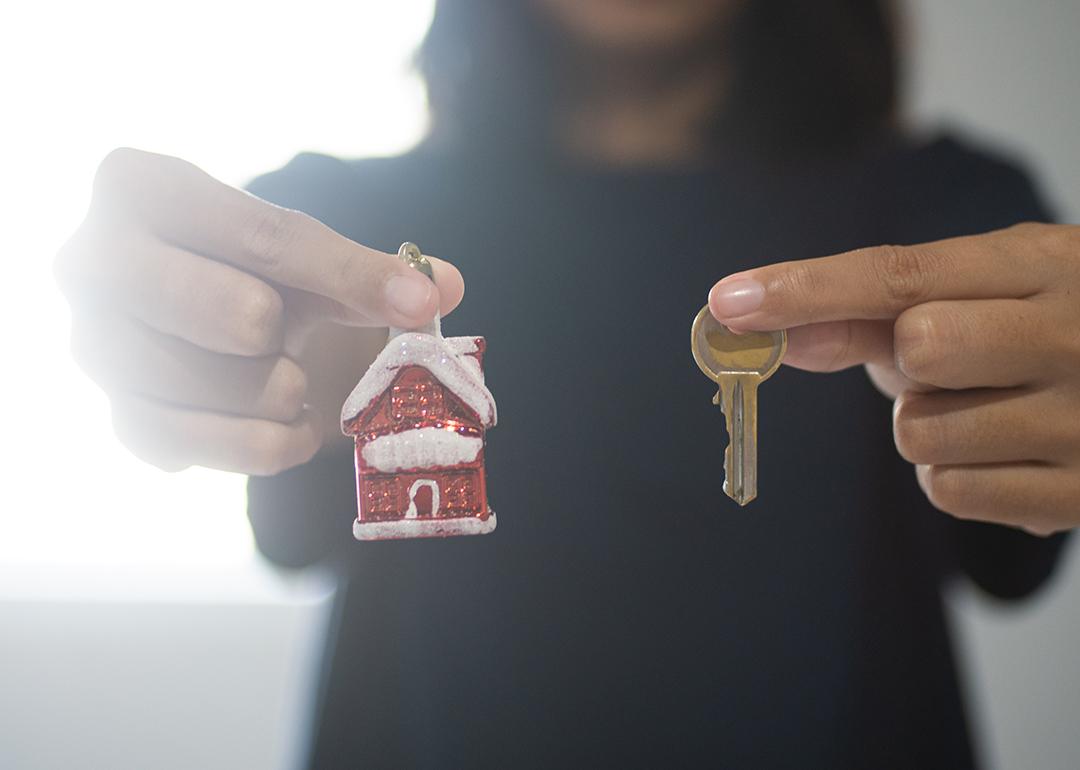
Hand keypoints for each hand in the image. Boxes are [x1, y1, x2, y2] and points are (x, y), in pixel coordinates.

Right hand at [55, 148, 464, 475]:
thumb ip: (374, 268)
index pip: (264, 236)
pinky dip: (265, 445)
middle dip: (291, 333)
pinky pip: (203, 449)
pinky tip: (288, 426)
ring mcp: (91, 346)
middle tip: (288, 334)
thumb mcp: (306, 257)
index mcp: (140, 186)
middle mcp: (90, 261)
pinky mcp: (115, 420)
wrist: (193, 315)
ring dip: (282, 391)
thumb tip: (445, 285)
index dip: (352, 275)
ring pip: (223, 390)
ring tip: (289, 377)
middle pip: (239, 316)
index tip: (418, 304)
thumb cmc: (250, 270)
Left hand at [708, 223, 1079, 535]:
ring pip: (919, 433)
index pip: (900, 274)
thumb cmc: (1047, 326)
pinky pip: (948, 491)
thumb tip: (779, 333)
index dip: (805, 288)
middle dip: (907, 361)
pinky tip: (1007, 452)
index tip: (728, 301)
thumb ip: (878, 309)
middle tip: (954, 360)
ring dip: (927, 424)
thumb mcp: (987, 291)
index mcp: (1046, 264)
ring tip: (989, 406)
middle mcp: (1075, 334)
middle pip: (914, 349)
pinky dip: (955, 474)